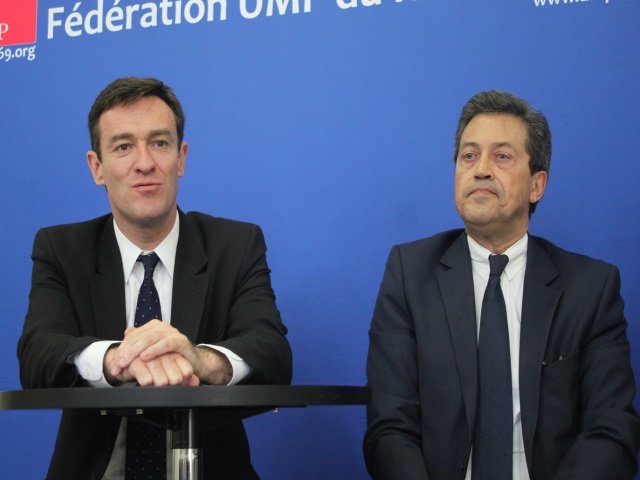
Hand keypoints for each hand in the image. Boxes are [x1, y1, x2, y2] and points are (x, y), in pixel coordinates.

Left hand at [105, 320, 232, 384]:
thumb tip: (126, 331)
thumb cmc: (171, 358)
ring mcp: (172, 332)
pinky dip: (153, 350)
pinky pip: (165, 344)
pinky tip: (144, 357)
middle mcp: (162, 327)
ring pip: (149, 339)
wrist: (191, 363)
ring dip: (135, 352)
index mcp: (153, 327)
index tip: (114, 366)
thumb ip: (139, 342)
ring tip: (125, 363)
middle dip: (125, 353)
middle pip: (138, 337)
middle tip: (117, 366)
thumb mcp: (151, 352)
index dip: (121, 350)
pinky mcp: (180, 340)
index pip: (132, 336)